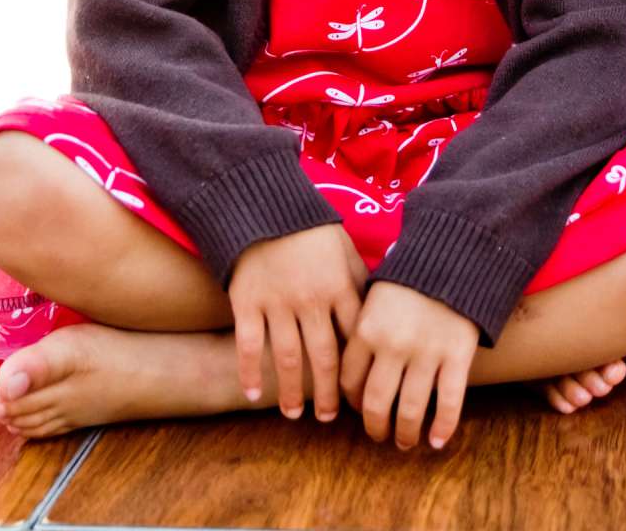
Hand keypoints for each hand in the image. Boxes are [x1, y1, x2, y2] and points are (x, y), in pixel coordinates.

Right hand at [226, 224, 365, 421]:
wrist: (265, 206)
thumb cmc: (311, 231)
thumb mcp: (346, 251)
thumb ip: (360, 283)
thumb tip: (378, 315)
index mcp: (340, 288)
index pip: (354, 339)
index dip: (358, 370)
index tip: (359, 392)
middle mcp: (311, 300)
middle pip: (323, 357)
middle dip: (327, 393)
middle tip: (327, 418)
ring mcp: (277, 303)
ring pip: (287, 357)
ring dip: (291, 391)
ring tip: (294, 414)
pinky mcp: (247, 302)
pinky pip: (248, 344)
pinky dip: (249, 371)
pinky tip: (252, 394)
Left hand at [339, 280, 479, 449]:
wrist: (455, 256)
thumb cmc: (411, 277)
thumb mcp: (374, 295)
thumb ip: (361, 328)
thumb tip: (350, 367)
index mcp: (366, 330)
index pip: (349, 382)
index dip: (352, 403)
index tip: (359, 410)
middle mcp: (392, 346)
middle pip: (377, 403)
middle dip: (376, 427)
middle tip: (379, 435)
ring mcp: (426, 353)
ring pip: (411, 410)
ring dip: (406, 434)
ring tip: (405, 442)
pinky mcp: (457, 356)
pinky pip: (449, 402)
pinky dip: (443, 427)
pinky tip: (437, 441)